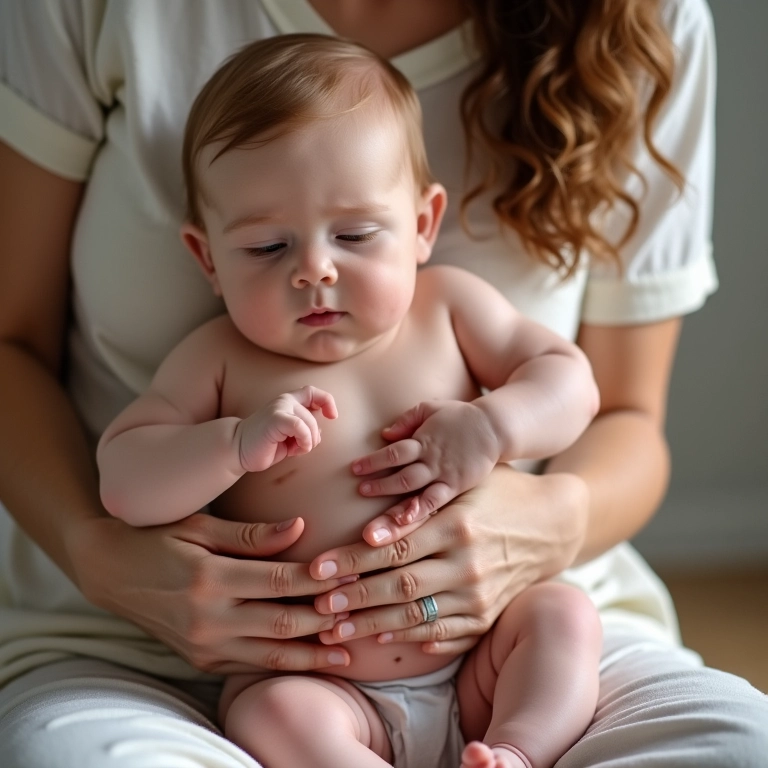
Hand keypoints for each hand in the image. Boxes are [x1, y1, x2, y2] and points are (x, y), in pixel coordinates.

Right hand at [69, 512, 355, 672]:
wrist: (110, 571)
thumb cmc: (159, 537)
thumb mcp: (202, 526)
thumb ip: (253, 534)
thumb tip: (301, 528)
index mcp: (209, 577)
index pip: (279, 581)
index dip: (318, 579)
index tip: (350, 571)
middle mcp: (207, 617)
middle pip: (282, 623)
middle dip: (326, 619)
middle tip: (362, 611)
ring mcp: (204, 644)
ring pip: (271, 655)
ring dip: (313, 654)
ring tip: (349, 649)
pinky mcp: (201, 659)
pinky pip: (250, 666)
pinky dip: (284, 665)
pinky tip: (311, 659)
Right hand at [237, 385, 336, 471]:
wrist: (239, 449)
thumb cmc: (266, 444)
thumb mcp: (290, 436)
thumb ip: (304, 429)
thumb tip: (320, 432)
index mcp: (289, 401)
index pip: (314, 392)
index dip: (327, 402)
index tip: (332, 416)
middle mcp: (285, 400)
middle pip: (314, 417)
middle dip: (314, 437)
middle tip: (301, 448)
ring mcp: (279, 407)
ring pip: (309, 423)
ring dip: (308, 442)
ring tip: (294, 450)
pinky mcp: (275, 418)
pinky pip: (300, 427)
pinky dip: (303, 441)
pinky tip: (295, 450)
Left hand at [310, 466, 587, 653]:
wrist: (553, 523)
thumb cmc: (497, 494)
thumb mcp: (461, 487)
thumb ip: (418, 503)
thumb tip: (366, 525)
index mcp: (455, 524)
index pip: (393, 547)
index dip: (351, 560)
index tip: (316, 569)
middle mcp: (466, 563)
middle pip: (398, 586)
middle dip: (353, 598)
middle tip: (315, 605)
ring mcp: (479, 594)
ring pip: (415, 616)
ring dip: (371, 625)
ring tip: (335, 630)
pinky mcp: (487, 615)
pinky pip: (445, 634)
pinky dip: (412, 640)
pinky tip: (382, 641)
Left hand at [352, 400, 498, 524]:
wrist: (494, 428)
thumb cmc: (460, 417)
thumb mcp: (431, 408)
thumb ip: (408, 420)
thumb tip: (385, 434)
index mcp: (424, 440)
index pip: (395, 451)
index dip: (374, 460)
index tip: (355, 468)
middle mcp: (432, 460)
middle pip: (402, 474)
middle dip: (380, 484)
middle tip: (360, 491)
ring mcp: (445, 475)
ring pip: (416, 491)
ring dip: (394, 504)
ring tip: (376, 516)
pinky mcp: (456, 487)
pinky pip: (436, 501)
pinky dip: (421, 512)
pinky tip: (407, 523)